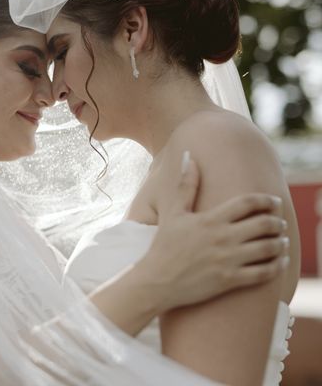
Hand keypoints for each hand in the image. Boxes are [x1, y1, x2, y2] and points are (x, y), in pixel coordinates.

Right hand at [138, 152, 288, 313]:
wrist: (157, 281)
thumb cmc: (164, 246)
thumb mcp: (174, 213)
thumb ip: (186, 186)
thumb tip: (189, 157)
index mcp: (210, 219)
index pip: (248, 203)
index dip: (266, 200)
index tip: (274, 201)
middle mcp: (222, 238)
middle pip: (264, 224)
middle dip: (278, 222)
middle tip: (279, 222)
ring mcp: (228, 260)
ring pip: (269, 248)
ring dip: (280, 243)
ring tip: (281, 241)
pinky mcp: (230, 280)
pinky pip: (264, 273)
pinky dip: (277, 266)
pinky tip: (278, 263)